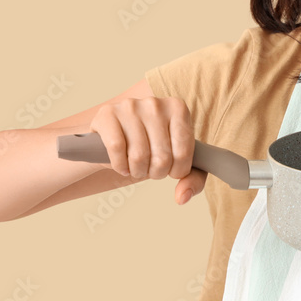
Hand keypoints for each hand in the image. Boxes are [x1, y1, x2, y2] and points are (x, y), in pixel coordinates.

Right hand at [89, 97, 206, 204]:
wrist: (118, 137)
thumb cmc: (154, 148)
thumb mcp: (180, 161)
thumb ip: (193, 179)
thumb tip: (182, 197)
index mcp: (178, 108)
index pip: (183, 152)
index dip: (176, 171)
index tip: (170, 170)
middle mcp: (156, 103)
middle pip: (162, 156)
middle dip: (156, 173)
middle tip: (150, 170)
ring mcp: (131, 106)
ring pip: (139, 155)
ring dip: (138, 171)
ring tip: (137, 167)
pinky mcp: (107, 113)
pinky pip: (117, 149)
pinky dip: (120, 166)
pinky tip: (123, 166)